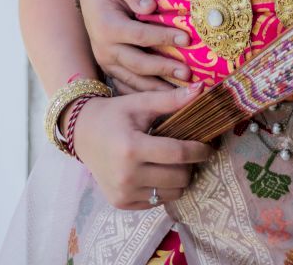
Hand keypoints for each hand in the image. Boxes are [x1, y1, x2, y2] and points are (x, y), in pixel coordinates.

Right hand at [68, 84, 212, 210]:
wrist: (82, 133)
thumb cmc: (114, 114)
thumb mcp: (141, 103)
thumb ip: (171, 100)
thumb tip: (201, 90)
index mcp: (132, 148)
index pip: (177, 154)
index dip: (198, 151)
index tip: (210, 147)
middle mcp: (126, 175)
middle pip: (177, 178)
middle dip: (190, 165)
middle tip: (190, 153)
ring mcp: (123, 193)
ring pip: (170, 194)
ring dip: (178, 179)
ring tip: (175, 163)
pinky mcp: (121, 203)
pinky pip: (156, 202)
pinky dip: (163, 189)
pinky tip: (159, 172)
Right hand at [80, 0, 192, 92]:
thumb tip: (150, 7)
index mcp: (108, 27)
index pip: (140, 35)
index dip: (163, 37)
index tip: (186, 39)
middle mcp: (105, 49)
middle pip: (138, 63)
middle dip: (164, 69)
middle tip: (187, 73)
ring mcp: (106, 62)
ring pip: (133, 80)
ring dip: (157, 87)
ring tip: (180, 92)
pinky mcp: (109, 69)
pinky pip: (126, 86)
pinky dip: (144, 94)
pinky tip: (162, 99)